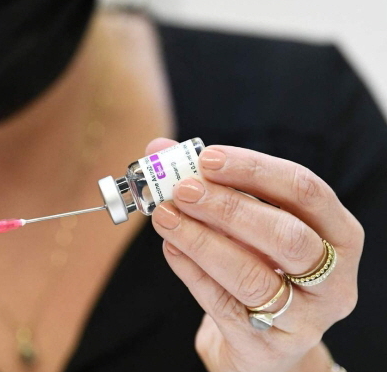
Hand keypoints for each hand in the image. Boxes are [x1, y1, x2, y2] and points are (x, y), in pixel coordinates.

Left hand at [149, 139, 362, 371]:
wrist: (264, 342)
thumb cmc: (260, 267)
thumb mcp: (247, 225)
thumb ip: (209, 184)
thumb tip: (158, 151)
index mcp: (339, 236)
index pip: (306, 192)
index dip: (255, 170)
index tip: (208, 158)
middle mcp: (333, 280)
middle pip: (287, 236)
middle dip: (229, 207)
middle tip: (183, 190)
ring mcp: (305, 319)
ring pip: (253, 276)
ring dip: (202, 240)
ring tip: (165, 217)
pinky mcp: (268, 348)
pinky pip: (224, 304)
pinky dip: (192, 271)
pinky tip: (171, 247)